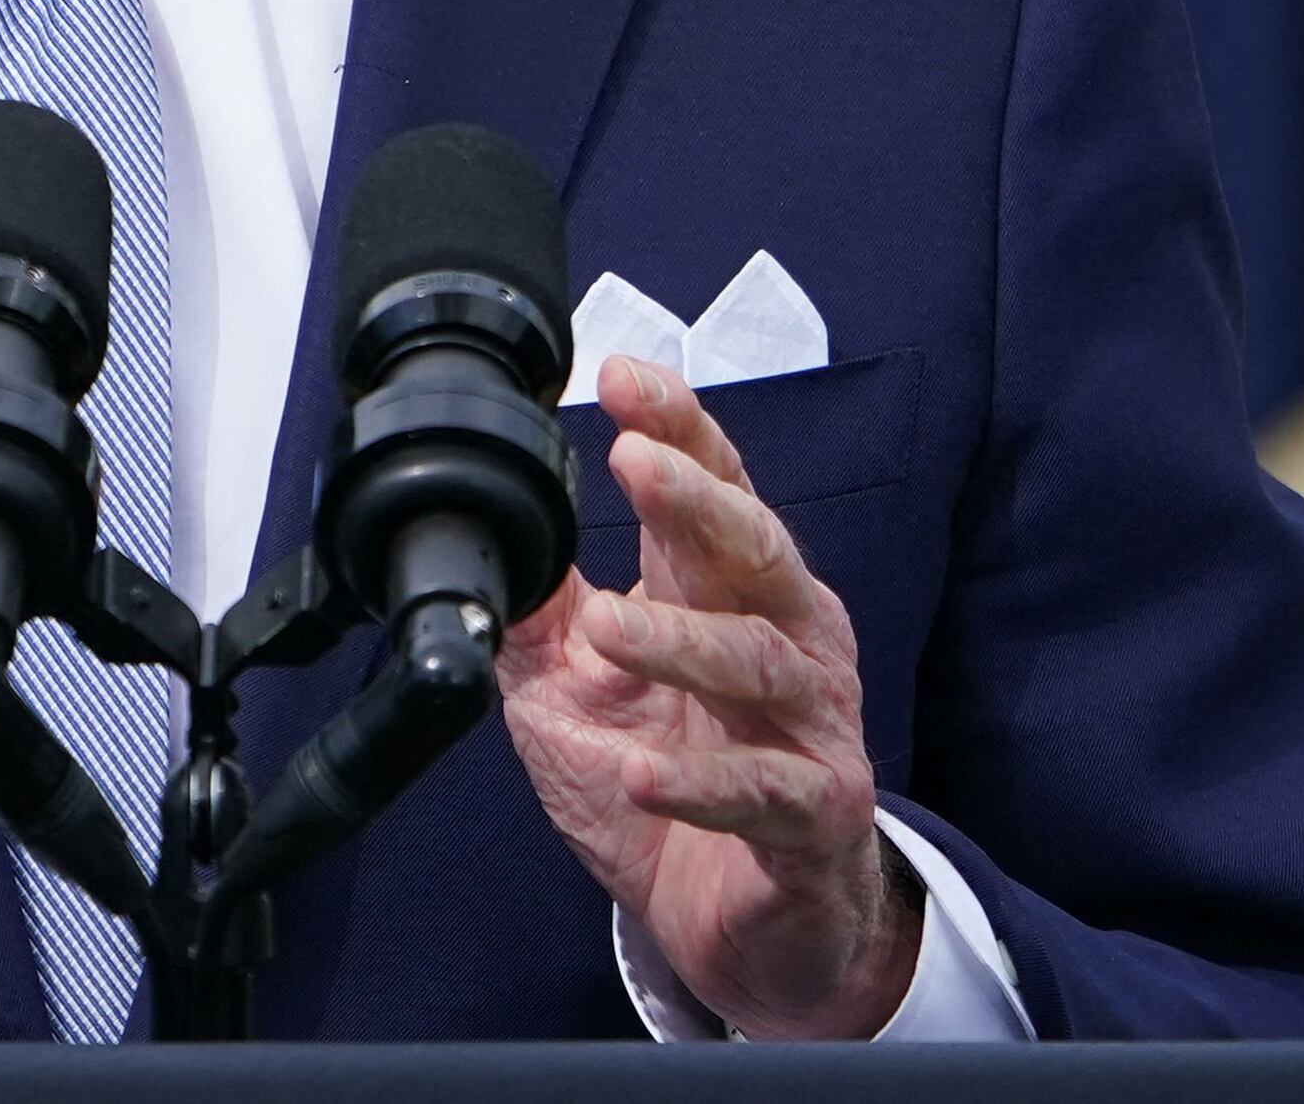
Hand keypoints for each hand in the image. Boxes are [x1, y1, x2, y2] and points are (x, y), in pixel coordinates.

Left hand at [495, 359, 917, 1039]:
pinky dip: (701, 781)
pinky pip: (764, 791)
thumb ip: (542, 615)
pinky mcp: (814, 816)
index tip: (622, 375)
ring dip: (679, 639)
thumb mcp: (575, 692)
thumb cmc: (666, 787)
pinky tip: (642, 774)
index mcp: (727, 595)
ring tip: (605, 627)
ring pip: (759, 662)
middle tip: (634, 462)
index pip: (714, 488)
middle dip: (697, 500)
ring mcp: (808, 727)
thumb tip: (490, 537)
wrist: (733, 927)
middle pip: (755, 549)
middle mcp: (784, 641)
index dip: (677, 427)